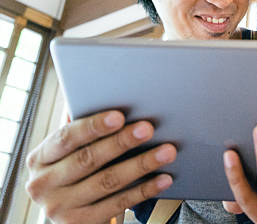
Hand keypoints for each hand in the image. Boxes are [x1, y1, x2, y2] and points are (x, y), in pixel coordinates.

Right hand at [25, 110, 176, 223]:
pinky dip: (144, 190)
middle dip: (122, 142)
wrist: (70, 211)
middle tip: (148, 129)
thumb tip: (110, 95)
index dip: (94, 126)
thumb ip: (84, 127)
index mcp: (40, 158)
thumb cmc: (77, 168)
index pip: (66, 138)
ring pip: (107, 182)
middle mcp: (43, 185)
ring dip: (141, 164)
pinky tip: (163, 178)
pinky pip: (118, 204)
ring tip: (167, 151)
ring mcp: (60, 208)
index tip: (120, 116)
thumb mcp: (70, 151)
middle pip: (89, 159)